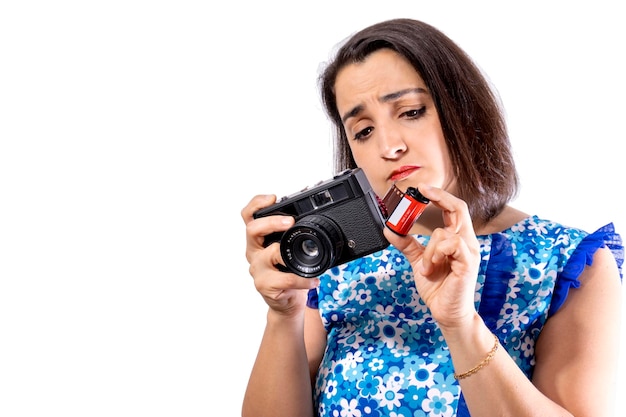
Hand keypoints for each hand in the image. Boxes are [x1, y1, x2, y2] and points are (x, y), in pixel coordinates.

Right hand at [241, 194, 319, 315]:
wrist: (286, 301)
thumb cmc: (288, 272)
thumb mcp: (289, 250)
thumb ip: (294, 236)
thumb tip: (317, 219)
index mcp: (259, 239)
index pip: (249, 216)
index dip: (257, 204)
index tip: (272, 198)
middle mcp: (254, 251)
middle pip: (252, 229)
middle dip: (271, 222)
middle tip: (289, 222)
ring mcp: (257, 268)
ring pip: (268, 254)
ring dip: (287, 253)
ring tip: (304, 255)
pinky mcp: (265, 285)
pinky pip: (285, 279)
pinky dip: (302, 279)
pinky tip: (312, 280)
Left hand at [383, 184, 480, 328]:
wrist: (446, 312)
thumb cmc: (439, 287)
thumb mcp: (418, 261)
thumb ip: (407, 244)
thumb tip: (390, 229)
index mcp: (457, 239)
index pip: (454, 209)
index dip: (440, 196)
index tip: (422, 188)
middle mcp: (466, 242)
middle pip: (459, 208)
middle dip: (439, 197)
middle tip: (421, 192)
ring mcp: (469, 252)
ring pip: (444, 232)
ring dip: (428, 249)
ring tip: (425, 267)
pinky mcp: (468, 263)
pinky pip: (452, 245)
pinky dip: (436, 254)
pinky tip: (431, 268)